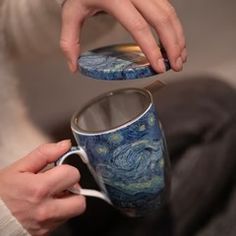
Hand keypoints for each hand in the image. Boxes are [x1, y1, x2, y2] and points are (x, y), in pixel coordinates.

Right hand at [0, 140, 85, 235]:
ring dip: (68, 200)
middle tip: (61, 184)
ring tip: (53, 195)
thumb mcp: (19, 167)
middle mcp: (45, 210)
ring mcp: (46, 224)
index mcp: (39, 189)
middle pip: (80, 200)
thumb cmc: (1, 192)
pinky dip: (60, 211)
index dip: (67, 169)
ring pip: (74, 211)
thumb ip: (45, 153)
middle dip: (74, 189)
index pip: (73, 175)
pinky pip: (63, 220)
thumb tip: (65, 145)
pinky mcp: (45, 233)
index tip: (59, 170)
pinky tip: (47, 205)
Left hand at [59, 0, 186, 72]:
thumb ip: (69, 41)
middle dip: (172, 45)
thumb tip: (74, 67)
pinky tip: (176, 40)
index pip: (138, 27)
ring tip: (180, 57)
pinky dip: (175, 27)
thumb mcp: (71, 13)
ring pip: (170, 13)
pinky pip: (169, 8)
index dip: (151, 49)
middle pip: (161, 19)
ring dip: (178, 37)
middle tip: (176, 66)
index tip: (158, 66)